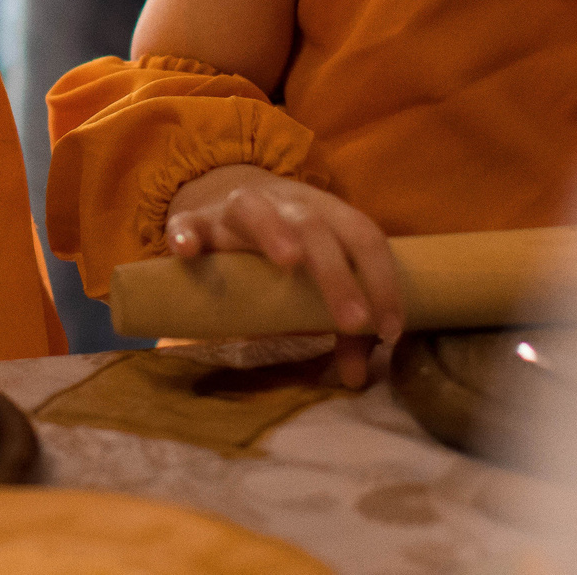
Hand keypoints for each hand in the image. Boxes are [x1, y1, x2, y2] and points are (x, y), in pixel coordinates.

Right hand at [164, 163, 402, 388]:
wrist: (229, 199)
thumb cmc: (286, 248)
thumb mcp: (317, 281)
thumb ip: (338, 324)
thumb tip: (358, 378)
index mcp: (326, 214)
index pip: (364, 237)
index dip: (383, 281)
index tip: (390, 330)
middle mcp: (285, 203)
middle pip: (315, 228)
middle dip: (338, 275)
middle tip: (353, 322)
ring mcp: (236, 209)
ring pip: (255, 210)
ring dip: (274, 231)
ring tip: (288, 261)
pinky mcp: (196, 222)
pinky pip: (187, 224)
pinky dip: (186, 234)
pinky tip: (186, 251)